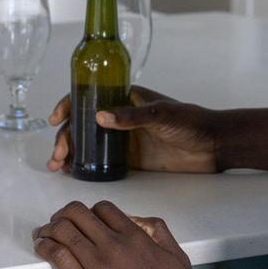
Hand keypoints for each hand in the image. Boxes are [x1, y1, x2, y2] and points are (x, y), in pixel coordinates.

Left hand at [32, 199, 199, 268]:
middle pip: (78, 214)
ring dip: (49, 228)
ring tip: (43, 234)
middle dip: (64, 214)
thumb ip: (159, 232)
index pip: (103, 209)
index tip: (84, 219)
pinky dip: (46, 247)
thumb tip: (141, 221)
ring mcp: (97, 267)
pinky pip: (58, 257)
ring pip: (63, 231)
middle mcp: (113, 247)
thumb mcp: (177, 257)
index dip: (90, 211)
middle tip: (58, 222)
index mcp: (136, 238)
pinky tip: (42, 248)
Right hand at [47, 86, 219, 173]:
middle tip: (59, 156)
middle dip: (65, 137)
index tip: (56, 119)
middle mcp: (119, 116)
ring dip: (69, 152)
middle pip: (82, 123)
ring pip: (87, 143)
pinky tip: (71, 172)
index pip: (89, 96)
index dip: (68, 105)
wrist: (211, 146)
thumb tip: (99, 117)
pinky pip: (100, 160)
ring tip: (58, 166)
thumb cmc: (190, 121)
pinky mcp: (128, 158)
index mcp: (125, 97)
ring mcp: (122, 138)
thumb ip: (131, 117)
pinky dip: (83, 166)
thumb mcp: (161, 114)